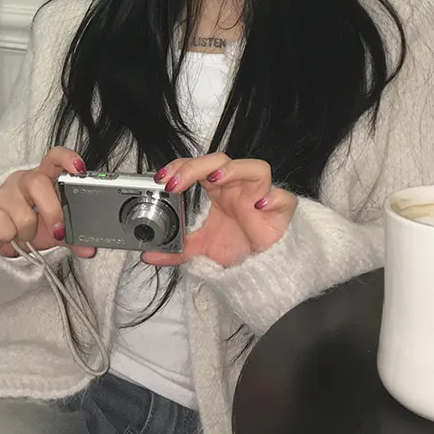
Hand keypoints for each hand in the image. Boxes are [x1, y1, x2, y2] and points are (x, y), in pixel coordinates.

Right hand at [0, 150, 84, 258]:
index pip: (54, 158)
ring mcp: (4, 194)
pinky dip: (9, 236)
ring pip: (22, 213)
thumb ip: (73, 236)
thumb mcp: (54, 229)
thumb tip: (88, 250)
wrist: (0, 235)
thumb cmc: (30, 224)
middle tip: (58, 231)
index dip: (67, 159)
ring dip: (28, 233)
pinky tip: (9, 235)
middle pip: (37, 182)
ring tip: (26, 235)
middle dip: (51, 211)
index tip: (79, 170)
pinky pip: (2, 224)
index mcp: (44, 179)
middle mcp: (24, 181)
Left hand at [154, 159, 297, 268]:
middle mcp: (239, 188)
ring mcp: (261, 196)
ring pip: (256, 168)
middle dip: (196, 167)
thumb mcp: (199, 250)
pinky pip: (284, 199)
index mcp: (219, 190)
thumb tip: (148, 254)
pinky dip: (274, 198)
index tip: (161, 179)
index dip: (180, 167)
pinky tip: (259, 205)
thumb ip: (175, 250)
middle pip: (221, 161)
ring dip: (235, 170)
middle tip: (175, 182)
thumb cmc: (236, 249)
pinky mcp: (280, 214)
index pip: (198, 167)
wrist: (260, 271)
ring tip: (214, 179)